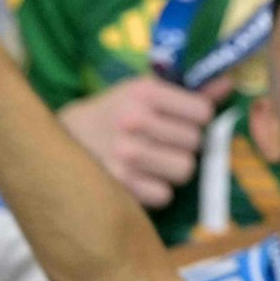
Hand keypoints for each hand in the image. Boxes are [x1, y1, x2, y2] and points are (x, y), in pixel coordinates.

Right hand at [58, 74, 232, 208]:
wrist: (50, 144)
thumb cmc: (106, 116)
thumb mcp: (139, 93)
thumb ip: (185, 93)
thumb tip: (229, 85)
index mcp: (143, 93)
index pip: (202, 113)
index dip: (196, 121)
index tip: (181, 123)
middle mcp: (136, 122)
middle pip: (195, 143)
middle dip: (183, 146)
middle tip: (162, 145)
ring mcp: (127, 156)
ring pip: (184, 170)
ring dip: (173, 170)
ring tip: (154, 164)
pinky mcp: (120, 186)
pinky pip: (164, 195)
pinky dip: (156, 192)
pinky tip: (140, 182)